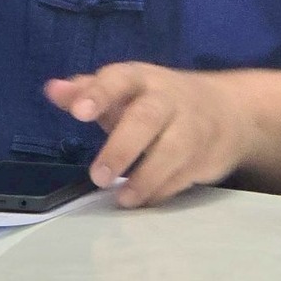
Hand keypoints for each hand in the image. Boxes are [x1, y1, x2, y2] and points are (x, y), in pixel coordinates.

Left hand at [45, 63, 252, 207]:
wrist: (229, 110)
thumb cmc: (160, 102)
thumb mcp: (127, 90)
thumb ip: (87, 91)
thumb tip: (52, 89)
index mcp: (142, 80)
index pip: (119, 80)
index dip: (98, 94)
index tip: (79, 113)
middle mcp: (168, 99)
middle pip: (146, 118)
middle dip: (122, 147)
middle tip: (98, 176)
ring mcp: (191, 127)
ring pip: (171, 150)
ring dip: (146, 177)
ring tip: (123, 199)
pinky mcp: (206, 155)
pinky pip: (184, 175)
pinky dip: (163, 190)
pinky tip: (144, 201)